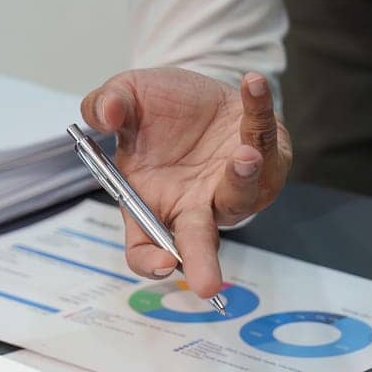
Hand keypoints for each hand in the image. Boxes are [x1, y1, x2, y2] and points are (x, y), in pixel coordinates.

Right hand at [80, 69, 290, 296]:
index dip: (149, 263)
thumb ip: (104, 104)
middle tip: (208, 285)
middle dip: (203, 264)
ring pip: (240, 197)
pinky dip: (259, 113)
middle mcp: (194, 206)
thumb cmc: (157, 107)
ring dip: (241, 180)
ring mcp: (231, 189)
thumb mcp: (124, 96)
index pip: (144, 249)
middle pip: (197, 245)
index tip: (160, 262)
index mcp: (152, 204)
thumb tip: (107, 114)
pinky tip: (250, 86)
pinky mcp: (267, 161)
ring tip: (243, 157)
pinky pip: (265, 140)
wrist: (198, 87)